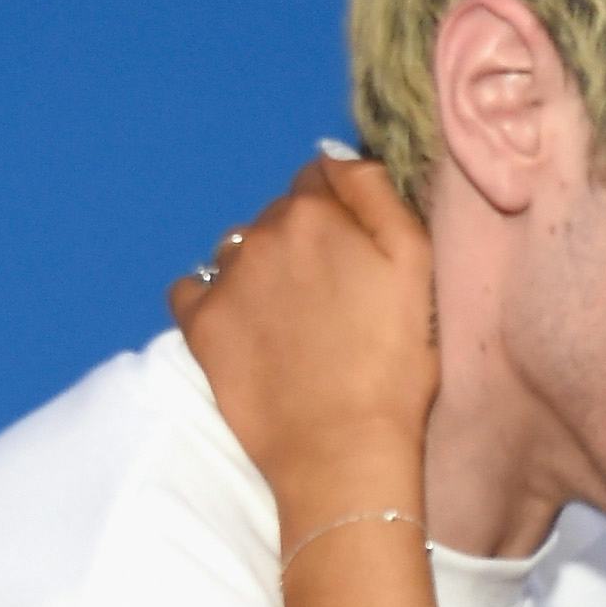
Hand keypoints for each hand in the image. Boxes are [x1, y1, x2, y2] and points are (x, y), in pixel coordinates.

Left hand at [168, 155, 438, 531]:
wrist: (344, 449)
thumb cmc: (395, 363)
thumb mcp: (416, 261)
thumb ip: (375, 192)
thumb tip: (333, 157)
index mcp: (317, 211)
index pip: (319, 182)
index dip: (339, 216)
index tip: (354, 258)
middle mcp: (262, 232)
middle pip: (278, 217)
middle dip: (300, 243)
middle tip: (328, 300)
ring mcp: (225, 279)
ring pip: (236, 252)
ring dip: (257, 270)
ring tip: (286, 322)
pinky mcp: (201, 326)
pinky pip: (189, 290)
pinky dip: (208, 300)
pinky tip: (238, 329)